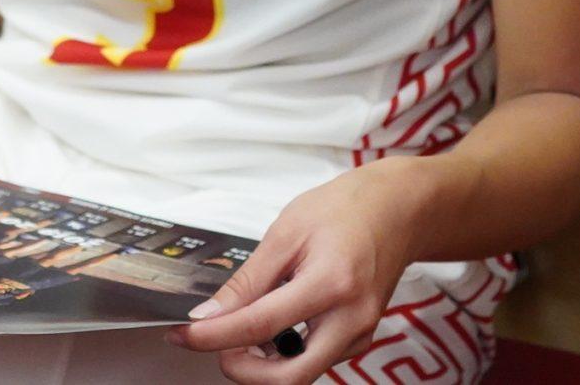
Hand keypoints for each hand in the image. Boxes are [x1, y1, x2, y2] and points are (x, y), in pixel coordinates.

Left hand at [169, 161, 424, 382]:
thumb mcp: (286, 233)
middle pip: (289, 376)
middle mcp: (351, 320)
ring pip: (302, 373)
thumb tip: (210, 314)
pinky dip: (285, 353)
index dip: (214, 336)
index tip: (183, 334)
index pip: (259, 326)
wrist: (397, 211)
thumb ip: (248, 280)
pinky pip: (316, 359)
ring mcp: (359, 334)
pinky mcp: (360, 338)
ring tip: (237, 330)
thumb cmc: (345, 211)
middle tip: (210, 344)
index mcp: (330, 284)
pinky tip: (267, 327)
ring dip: (262, 364)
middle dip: (242, 370)